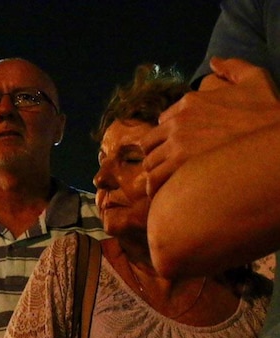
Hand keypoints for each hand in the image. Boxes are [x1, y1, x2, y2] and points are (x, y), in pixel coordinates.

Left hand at [141, 57, 279, 194]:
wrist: (275, 142)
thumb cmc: (269, 112)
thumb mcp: (255, 79)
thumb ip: (233, 67)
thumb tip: (214, 61)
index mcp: (190, 102)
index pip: (163, 122)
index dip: (167, 137)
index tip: (174, 148)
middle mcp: (178, 121)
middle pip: (150, 143)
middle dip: (156, 156)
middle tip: (165, 169)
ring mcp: (178, 143)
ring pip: (150, 163)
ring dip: (154, 174)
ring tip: (163, 186)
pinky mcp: (181, 166)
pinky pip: (156, 180)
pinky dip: (156, 189)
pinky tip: (165, 196)